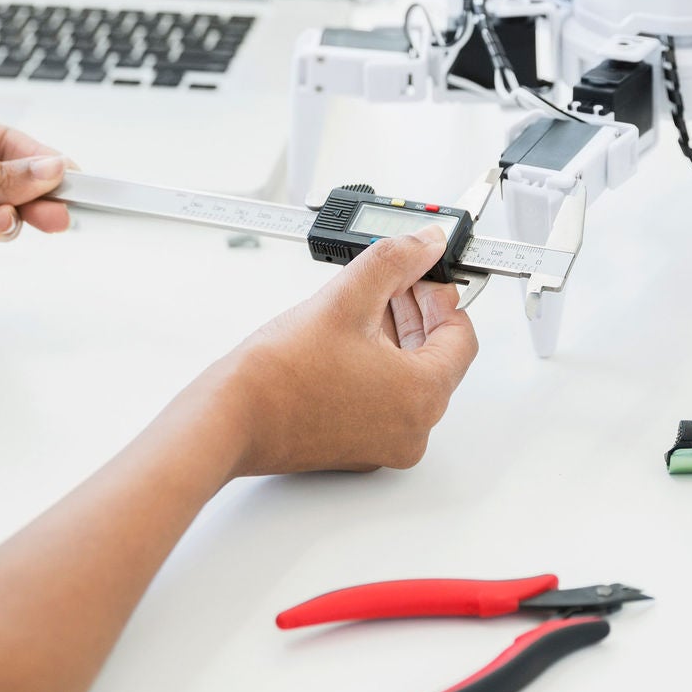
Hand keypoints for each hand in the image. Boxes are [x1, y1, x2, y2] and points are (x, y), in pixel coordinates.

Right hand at [215, 225, 477, 474]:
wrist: (230, 418)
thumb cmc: (280, 376)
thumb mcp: (346, 299)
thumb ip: (395, 261)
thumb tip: (426, 243)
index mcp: (422, 396)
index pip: (461, 337)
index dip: (442, 296)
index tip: (422, 274)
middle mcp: (412, 429)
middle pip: (436, 358)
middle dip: (417, 312)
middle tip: (394, 281)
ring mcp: (385, 443)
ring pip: (409, 378)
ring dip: (395, 337)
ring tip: (364, 304)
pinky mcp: (357, 447)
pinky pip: (384, 400)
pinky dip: (376, 367)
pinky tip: (347, 339)